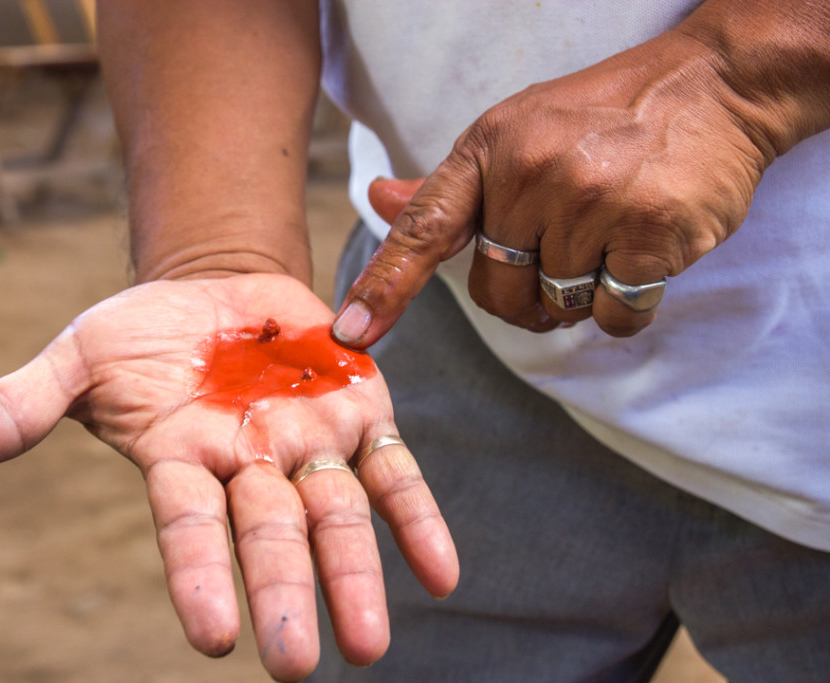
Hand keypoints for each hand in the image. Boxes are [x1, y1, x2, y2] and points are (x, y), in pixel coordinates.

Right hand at [0, 274, 457, 681]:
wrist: (216, 292)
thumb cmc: (144, 338)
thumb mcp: (80, 357)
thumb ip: (22, 405)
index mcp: (183, 460)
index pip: (191, 529)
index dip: (201, 577)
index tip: (217, 636)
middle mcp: (250, 466)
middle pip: (270, 537)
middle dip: (283, 594)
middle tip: (298, 665)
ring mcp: (309, 443)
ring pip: (337, 515)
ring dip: (354, 576)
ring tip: (369, 643)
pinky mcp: (360, 411)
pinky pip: (394, 472)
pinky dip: (417, 520)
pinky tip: (442, 574)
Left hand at [332, 27, 770, 343]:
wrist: (713, 87)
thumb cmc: (601, 119)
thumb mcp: (514, 135)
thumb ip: (449, 187)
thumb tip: (378, 199)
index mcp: (489, 149)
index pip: (424, 227)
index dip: (384, 286)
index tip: (353, 332)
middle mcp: (531, 173)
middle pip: (496, 294)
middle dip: (524, 294)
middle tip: (562, 252)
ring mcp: (590, 201)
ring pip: (557, 308)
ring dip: (580, 295)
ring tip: (608, 236)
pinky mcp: (648, 232)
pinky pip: (612, 317)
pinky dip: (626, 306)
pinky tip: (643, 253)